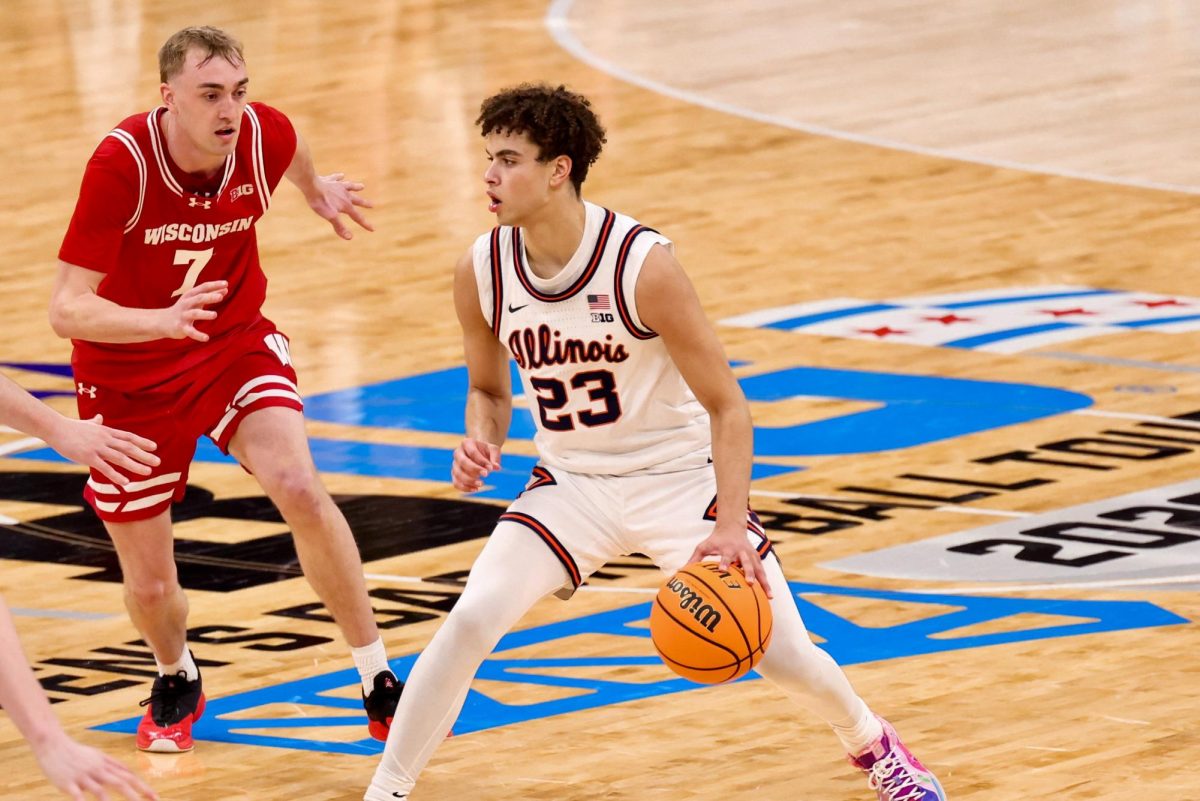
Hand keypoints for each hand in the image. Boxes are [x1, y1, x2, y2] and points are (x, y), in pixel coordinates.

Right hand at [33, 733, 157, 799]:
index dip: (143, 787)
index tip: (155, 797)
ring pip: (100, 790)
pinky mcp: (67, 783)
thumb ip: (113, 764)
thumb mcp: (98, 755)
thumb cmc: (76, 752)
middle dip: (135, 795)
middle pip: (120, 783)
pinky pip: (77, 796)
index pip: (129, 777)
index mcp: (106, 764)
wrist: (53, 744)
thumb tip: (128, 772)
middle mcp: (98, 770)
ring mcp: (83, 776)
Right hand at [45, 415, 158, 484]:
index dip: (142, 442)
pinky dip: (116, 475)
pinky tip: (126, 482)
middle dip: (144, 455)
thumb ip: (96, 422)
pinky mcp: (88, 457)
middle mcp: (105, 439)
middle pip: (129, 447)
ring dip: (135, 465)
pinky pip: (105, 467)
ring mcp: (97, 448)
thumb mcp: (87, 424)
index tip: (155, 447)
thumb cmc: (71, 427)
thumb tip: (100, 417)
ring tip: (148, 472)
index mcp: (106, 431)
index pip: (129, 436)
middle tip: (158, 462)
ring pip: (120, 457)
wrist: (55, 428)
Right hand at [162, 281, 227, 341]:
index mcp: (190, 295)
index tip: (225, 283)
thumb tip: (225, 289)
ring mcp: (183, 316)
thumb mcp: (196, 300)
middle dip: (209, 297)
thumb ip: (210, 295)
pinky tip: (206, 338)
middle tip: (220, 297)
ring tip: (214, 315)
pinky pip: (190, 332)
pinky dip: (198, 335)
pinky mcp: (181, 328)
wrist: (163, 322)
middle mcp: (186, 304)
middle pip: (198, 299)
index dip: (214, 285)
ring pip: (194, 314)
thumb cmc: (185, 308)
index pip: (203, 287)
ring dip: (204, 314)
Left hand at [306, 172, 374, 239]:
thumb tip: (350, 238)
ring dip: (356, 187)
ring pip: (349, 187)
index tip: (373, 229)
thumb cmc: (320, 202)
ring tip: (362, 186)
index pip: (358, 217)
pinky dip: (339, 177)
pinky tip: (341, 176)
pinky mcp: (329, 180)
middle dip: (364, 204)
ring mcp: (338, 187)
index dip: (365, 224)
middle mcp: (345, 195)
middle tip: (372, 205)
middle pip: (357, 200)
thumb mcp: (330, 217)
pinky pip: (336, 178)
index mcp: (346, 205)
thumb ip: (340, 227)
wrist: (311, 186)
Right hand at [451, 438, 500, 491]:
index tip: (491, 468)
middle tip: (486, 475)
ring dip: (469, 480)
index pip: (473, 452)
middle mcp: (458, 452)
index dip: (481, 461)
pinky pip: (456, 482)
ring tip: (481, 484)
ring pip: (458, 473)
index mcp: (467, 443)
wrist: (480, 453)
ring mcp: (455, 464)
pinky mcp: (455, 474)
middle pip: (462, 462)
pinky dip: (464, 488)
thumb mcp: (493, 450)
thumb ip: (495, 457)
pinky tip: (475, 489)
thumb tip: (496, 467)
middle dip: (474, 470)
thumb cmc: (487, 451)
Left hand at [686, 522, 772, 597]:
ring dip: (763, 581)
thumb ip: (693, 560)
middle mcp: (741, 552)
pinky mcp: (757, 558)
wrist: (732, 527)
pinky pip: (763, 572)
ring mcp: (751, 555)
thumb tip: (679, 572)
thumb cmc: (715, 540)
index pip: (726, 556)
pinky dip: (766, 583)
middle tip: (750, 583)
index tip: (723, 571)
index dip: (725, 562)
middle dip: (748, 572)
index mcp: (728, 549)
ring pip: (759, 569)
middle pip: (746, 562)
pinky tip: (770, 596)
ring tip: (769, 596)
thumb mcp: (703, 546)